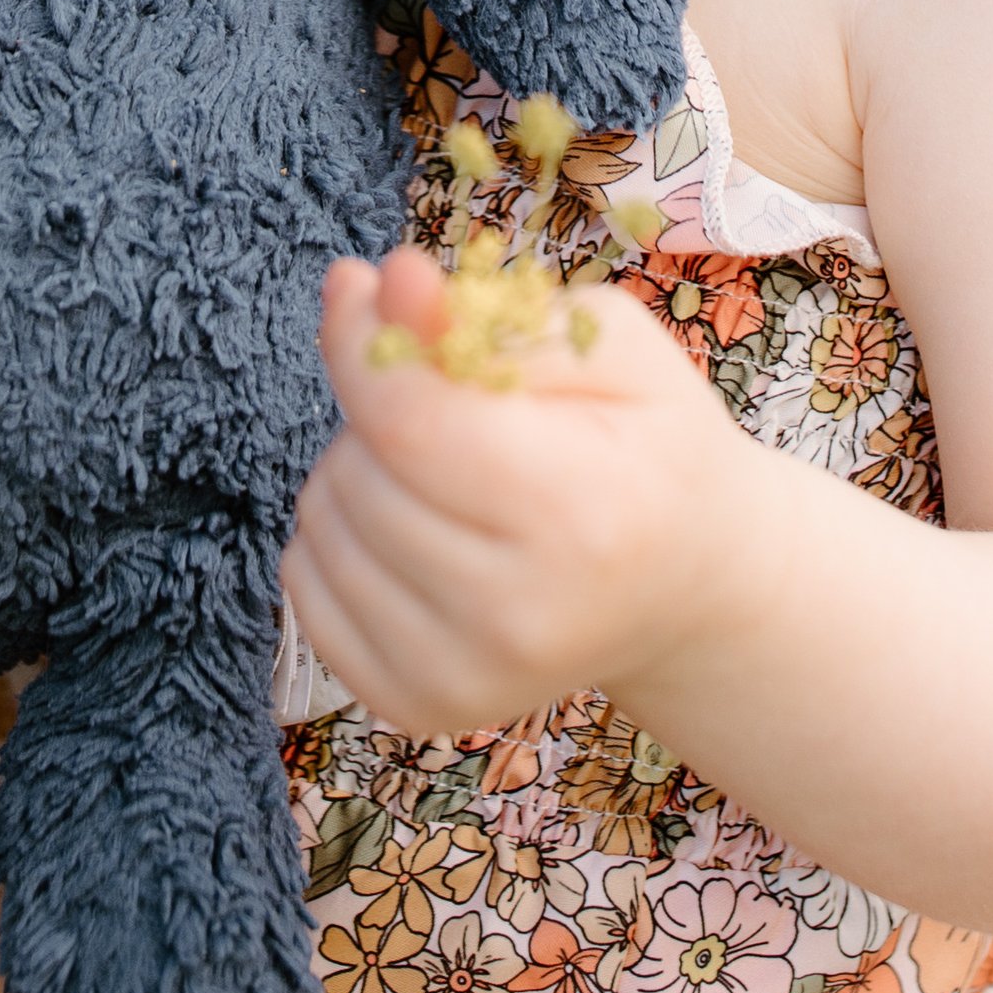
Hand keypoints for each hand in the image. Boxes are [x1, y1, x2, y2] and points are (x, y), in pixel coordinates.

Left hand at [281, 245, 760, 740]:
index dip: (365, 338)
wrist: (690, 583)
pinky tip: (409, 528)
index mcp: (583, 513)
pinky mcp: (418, 709)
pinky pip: (302, 591)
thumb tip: (385, 283)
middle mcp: (520, 618)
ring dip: (355, 471)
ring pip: (320, 528)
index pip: (408, 419)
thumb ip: (488, 310)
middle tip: (451, 408)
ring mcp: (466, 679)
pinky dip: (335, 539)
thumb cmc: (647, 443)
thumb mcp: (606, 344)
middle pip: (358, 475)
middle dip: (379, 408)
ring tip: (440, 471)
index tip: (370, 288)